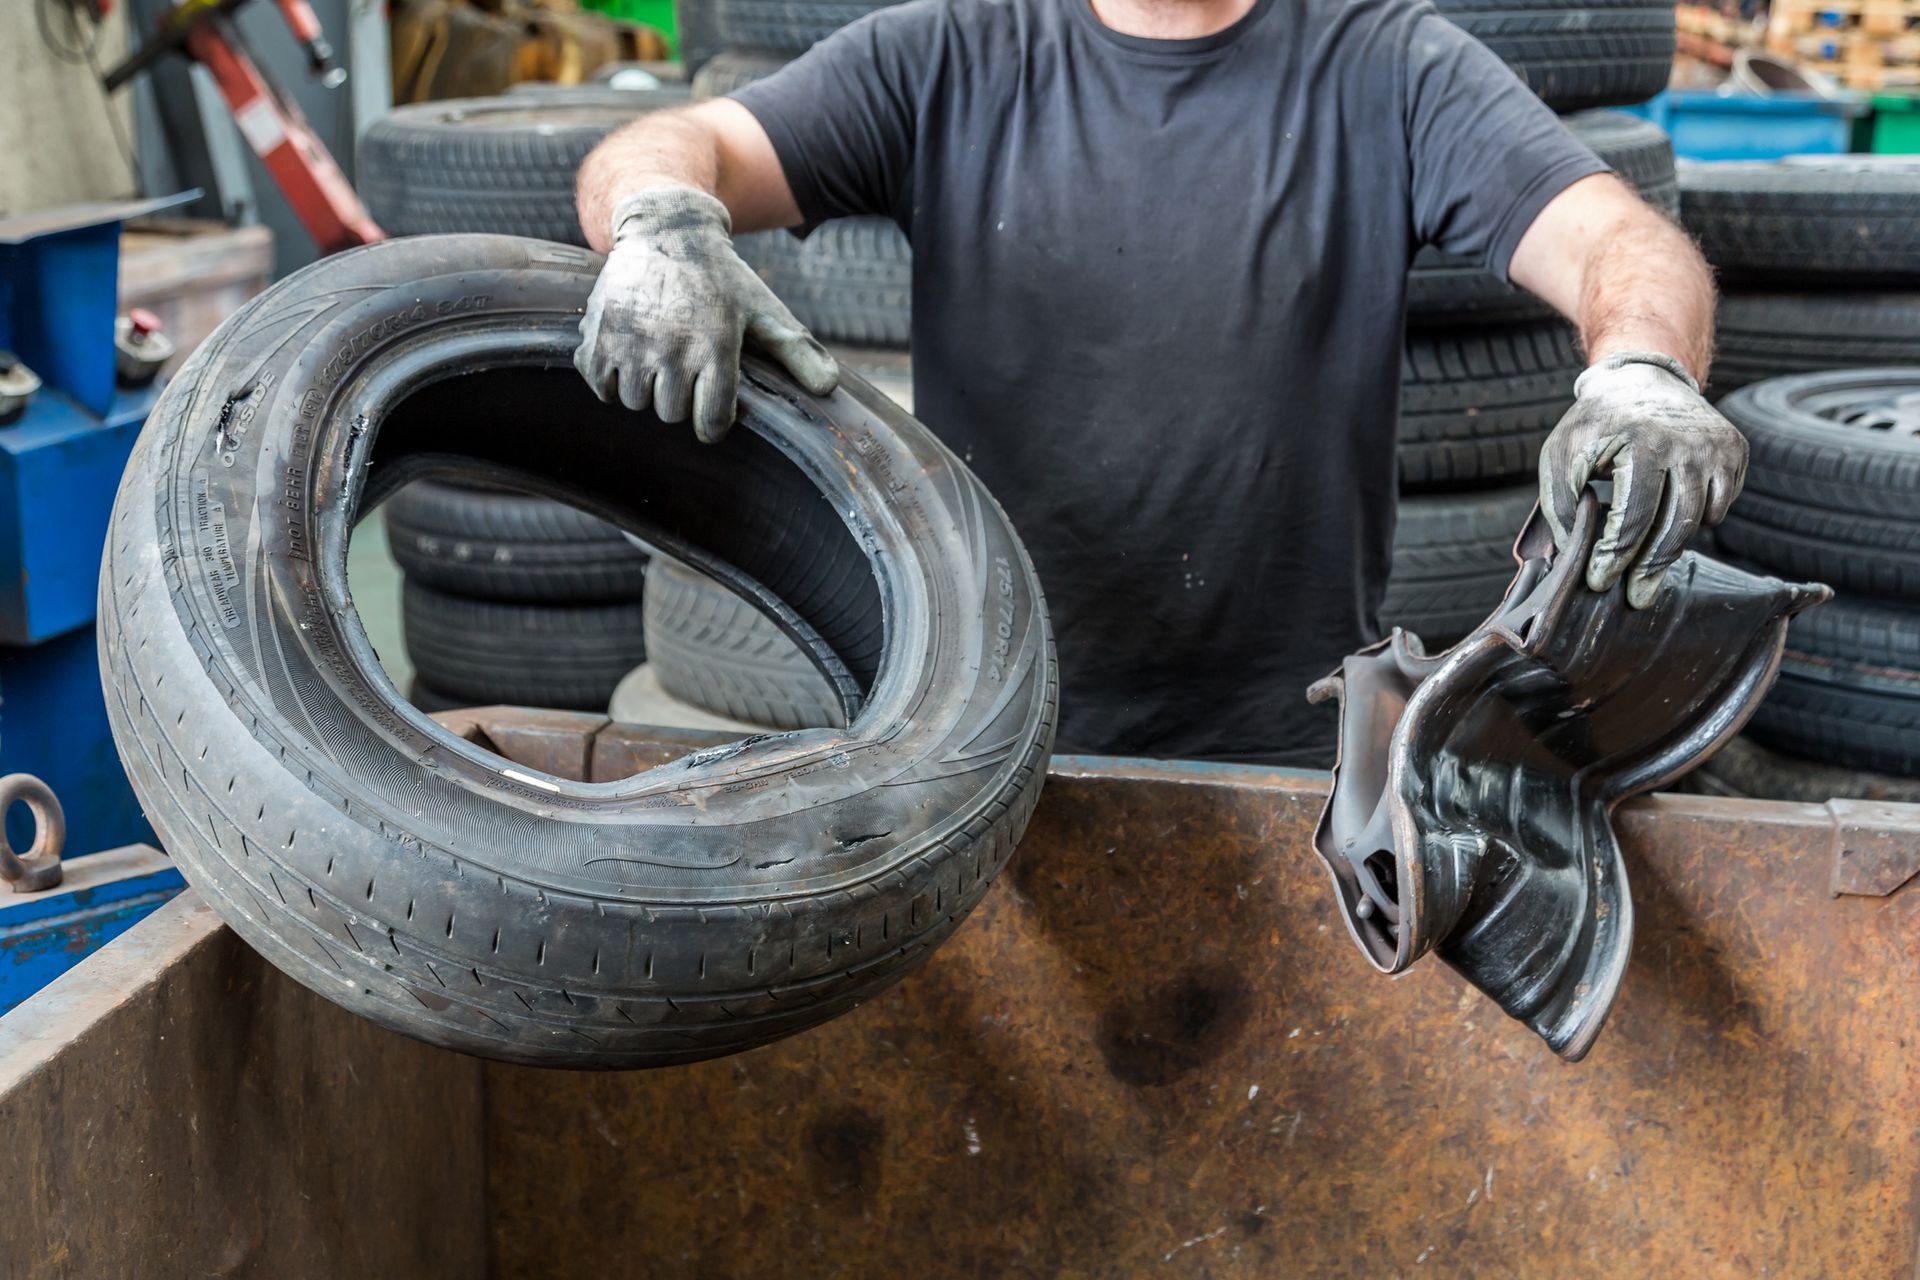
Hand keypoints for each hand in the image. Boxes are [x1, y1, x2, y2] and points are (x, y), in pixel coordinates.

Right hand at [575, 185, 839, 442]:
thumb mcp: (763, 309)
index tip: (712, 408)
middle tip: (683, 369)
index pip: (710, 422)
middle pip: (670, 414)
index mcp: (716, 345)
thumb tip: (830, 388)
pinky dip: (611, 379)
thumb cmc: (721, 278)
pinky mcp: (597, 334)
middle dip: (679, 399)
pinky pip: (601, 387)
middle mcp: (671, 346)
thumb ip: (797, 351)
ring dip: (645, 390)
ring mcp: (630, 341)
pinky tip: (628, 356)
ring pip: (635, 402)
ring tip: (656, 359)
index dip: (712, 422)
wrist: (665, 228)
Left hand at [1538, 352, 1746, 608]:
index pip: (1633, 517)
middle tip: (1636, 597)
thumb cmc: (1594, 425)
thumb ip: (1561, 503)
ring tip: (1647, 569)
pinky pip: (1721, 504)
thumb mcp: (1561, 454)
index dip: (1615, 556)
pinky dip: (1699, 520)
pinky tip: (1671, 516)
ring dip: (1672, 549)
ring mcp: (1715, 447)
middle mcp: (1685, 443)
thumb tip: (1572, 554)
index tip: (1600, 582)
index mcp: (1640, 442)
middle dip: (1649, 568)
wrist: (1642, 380)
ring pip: (1700, 519)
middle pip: (1674, 526)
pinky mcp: (1734, 450)